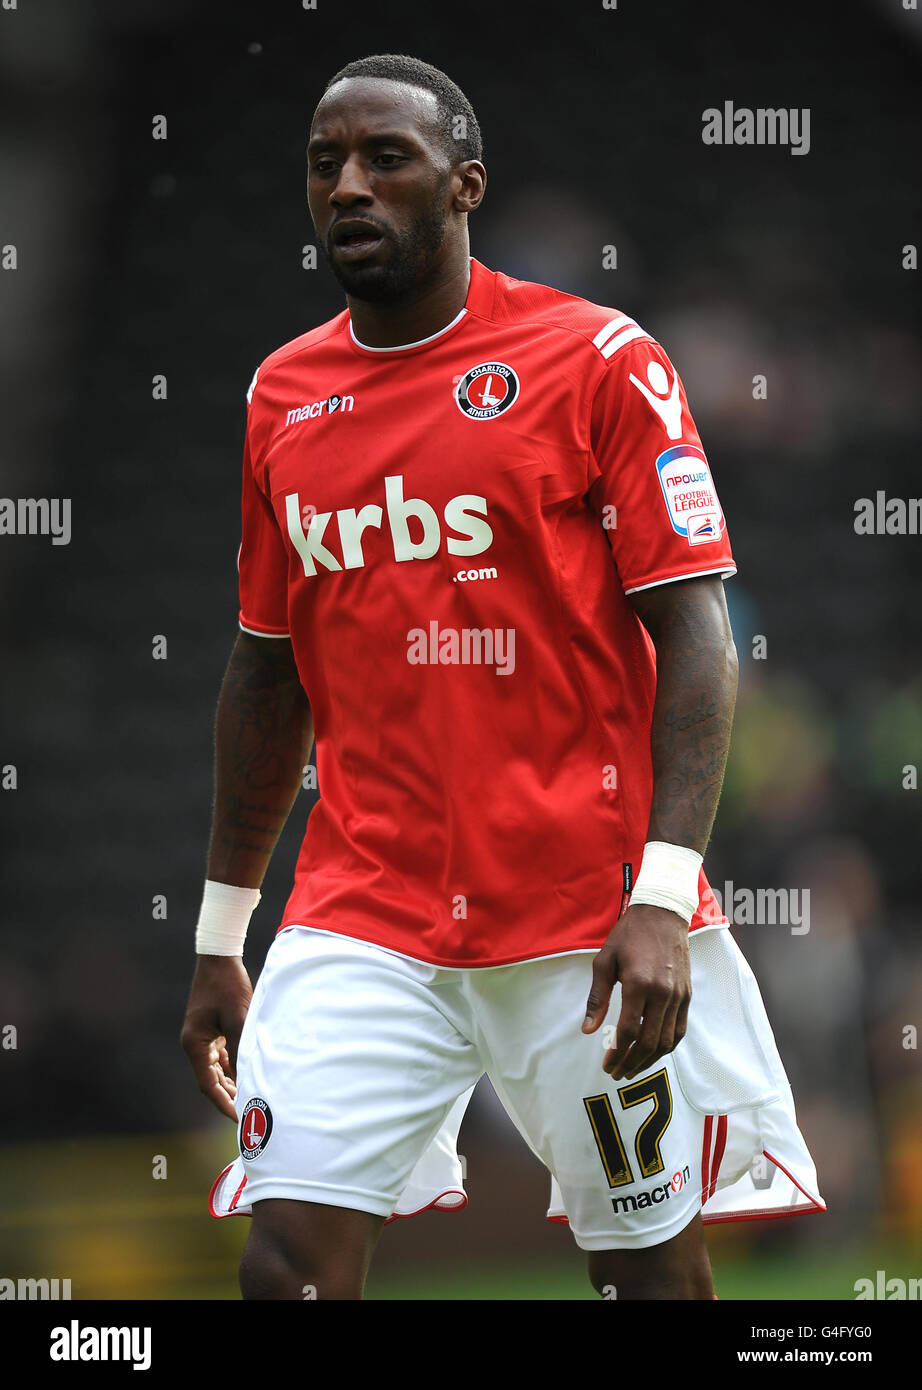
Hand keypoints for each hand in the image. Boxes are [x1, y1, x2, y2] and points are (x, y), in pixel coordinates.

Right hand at [180, 955, 252, 1119]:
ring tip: (250, 1098)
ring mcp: (201, 1036)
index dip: (224, 1103)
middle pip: (211, 1080)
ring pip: (216, 1069)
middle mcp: (194, 1043)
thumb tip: (249, 1077)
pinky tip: (245, 1075)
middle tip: (249, 1113)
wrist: (219, 957)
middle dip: (228, 1097)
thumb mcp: (238, 1018)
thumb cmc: (228, 985)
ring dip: (231, 1084)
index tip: (240, 1117)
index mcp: (195, 1044)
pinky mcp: (210, 1029)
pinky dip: (231, 1067)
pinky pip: (220, 1056)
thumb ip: (241, 1048)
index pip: (208, 1084)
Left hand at [581, 903, 690, 1079]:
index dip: (617, 1053)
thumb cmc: (629, 935)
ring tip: (633, 1068)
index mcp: (639, 984)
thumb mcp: (604, 961)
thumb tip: (587, 1030)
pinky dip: (667, 1046)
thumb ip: (597, 998)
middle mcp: (662, 993)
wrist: (663, 914)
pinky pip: (680, 1029)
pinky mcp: (687, 994)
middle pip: (649, 1042)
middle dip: (632, 1063)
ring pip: (667, 1040)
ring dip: (650, 1060)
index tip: (606, 1065)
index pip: (628, 1031)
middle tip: (617, 1074)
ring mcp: (678, 995)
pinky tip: (654, 1053)